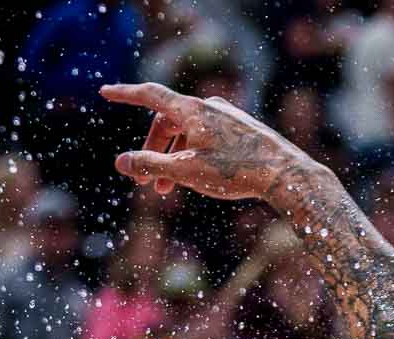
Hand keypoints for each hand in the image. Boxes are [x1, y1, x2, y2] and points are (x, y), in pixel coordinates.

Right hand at [102, 82, 312, 200]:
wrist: (287, 176)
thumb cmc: (237, 172)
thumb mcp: (186, 171)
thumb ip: (150, 165)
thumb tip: (120, 162)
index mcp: (192, 110)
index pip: (149, 96)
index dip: (125, 95)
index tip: (106, 93)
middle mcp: (210, 107)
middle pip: (169, 121)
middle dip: (152, 150)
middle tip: (145, 184)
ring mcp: (230, 117)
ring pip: (190, 132)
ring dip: (174, 157)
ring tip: (168, 189)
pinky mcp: (245, 130)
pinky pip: (210, 137)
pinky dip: (195, 154)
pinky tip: (200, 177)